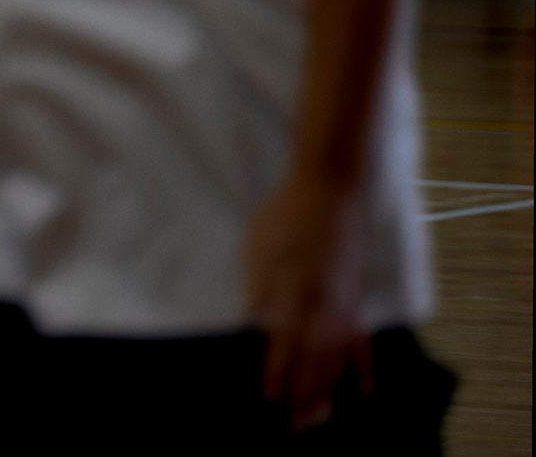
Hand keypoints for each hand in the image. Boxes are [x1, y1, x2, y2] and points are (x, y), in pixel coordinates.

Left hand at [243, 166, 370, 429]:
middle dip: (304, 393)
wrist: (329, 190)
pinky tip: (366, 389)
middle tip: (297, 426)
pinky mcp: (356, 299)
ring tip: (322, 419)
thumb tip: (250, 324)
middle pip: (314, 358)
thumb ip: (257, 289)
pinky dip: (363, 366)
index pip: (284, 341)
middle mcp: (322, 304)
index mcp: (294, 290)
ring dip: (329, 389)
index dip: (277, 370)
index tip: (268, 396)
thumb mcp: (257, 248)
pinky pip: (362, 340)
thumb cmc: (285, 216)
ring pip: (338, 357)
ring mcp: (344, 304)